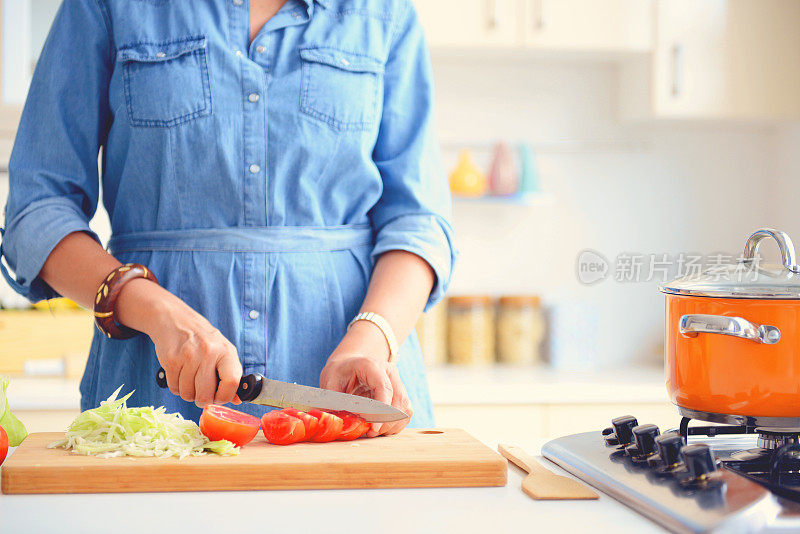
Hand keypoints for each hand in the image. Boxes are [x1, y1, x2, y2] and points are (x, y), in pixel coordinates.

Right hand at [117, 278, 242, 407]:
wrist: (174, 320)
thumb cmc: (202, 339)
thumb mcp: (222, 350)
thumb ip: (230, 374)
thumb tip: (237, 400)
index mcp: (226, 351)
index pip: (231, 383)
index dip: (225, 396)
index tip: (219, 397)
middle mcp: (209, 352)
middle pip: (206, 395)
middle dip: (202, 399)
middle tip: (201, 392)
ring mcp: (188, 356)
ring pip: (187, 394)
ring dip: (187, 392)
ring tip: (189, 378)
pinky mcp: (171, 360)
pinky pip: (174, 388)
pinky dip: (176, 386)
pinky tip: (179, 373)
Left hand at [320, 352, 412, 436]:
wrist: (349, 365)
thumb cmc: (339, 373)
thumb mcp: (330, 383)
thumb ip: (335, 402)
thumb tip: (338, 423)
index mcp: (371, 365)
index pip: (384, 388)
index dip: (381, 410)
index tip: (373, 428)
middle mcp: (389, 372)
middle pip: (399, 400)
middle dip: (385, 422)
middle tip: (368, 433)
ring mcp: (397, 382)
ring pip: (405, 409)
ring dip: (391, 425)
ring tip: (372, 431)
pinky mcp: (400, 394)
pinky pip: (405, 414)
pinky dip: (394, 425)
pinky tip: (380, 428)